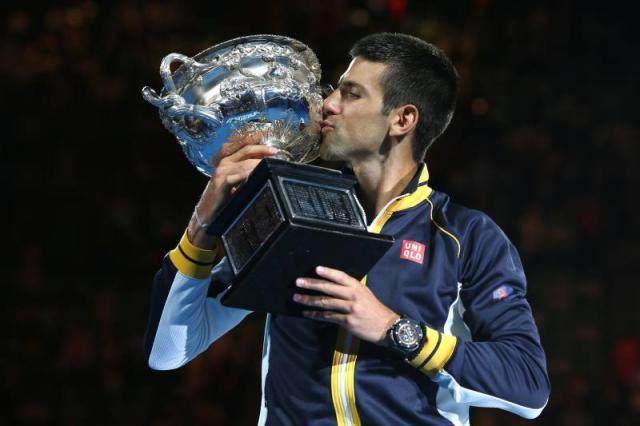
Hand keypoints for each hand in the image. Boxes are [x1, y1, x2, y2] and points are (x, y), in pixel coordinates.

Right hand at [187, 132, 278, 247]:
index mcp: (228, 159)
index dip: (257, 140)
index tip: (271, 140)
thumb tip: (266, 165)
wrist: (209, 212)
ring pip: (242, 162)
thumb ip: (248, 171)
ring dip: (257, 162)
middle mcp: (224, 162)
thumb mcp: (238, 180)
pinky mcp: (220, 184)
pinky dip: (243, 174)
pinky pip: (233, 177)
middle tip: (276, 151)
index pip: (244, 144)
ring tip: (270, 163)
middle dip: (262, 149)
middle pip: (246, 149)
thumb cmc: (225, 196)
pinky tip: (252, 173)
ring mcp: (221, 172)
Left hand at [293, 266, 399, 344]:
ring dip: (309, 300)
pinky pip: (328, 317)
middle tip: (298, 282)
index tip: (316, 269)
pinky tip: (307, 313)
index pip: (341, 276)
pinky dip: (316, 315)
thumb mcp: (365, 294)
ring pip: (326, 303)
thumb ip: (350, 289)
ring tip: (297, 298)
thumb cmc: (373, 309)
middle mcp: (354, 295)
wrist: (386, 327)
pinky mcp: (347, 321)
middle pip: (329, 288)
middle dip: (312, 284)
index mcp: (357, 287)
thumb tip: (331, 286)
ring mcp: (351, 308)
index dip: (328, 272)